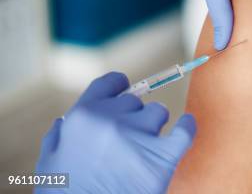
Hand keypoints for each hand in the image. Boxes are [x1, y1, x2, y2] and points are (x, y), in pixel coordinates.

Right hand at [35, 72, 195, 193]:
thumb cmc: (67, 193)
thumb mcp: (49, 163)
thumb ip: (58, 137)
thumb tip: (65, 122)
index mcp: (83, 116)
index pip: (110, 84)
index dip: (119, 87)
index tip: (125, 91)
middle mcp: (112, 120)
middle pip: (135, 102)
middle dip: (133, 117)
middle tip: (127, 141)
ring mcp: (139, 137)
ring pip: (158, 113)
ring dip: (153, 127)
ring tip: (144, 148)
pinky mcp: (163, 158)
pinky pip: (185, 130)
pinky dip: (187, 127)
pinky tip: (186, 125)